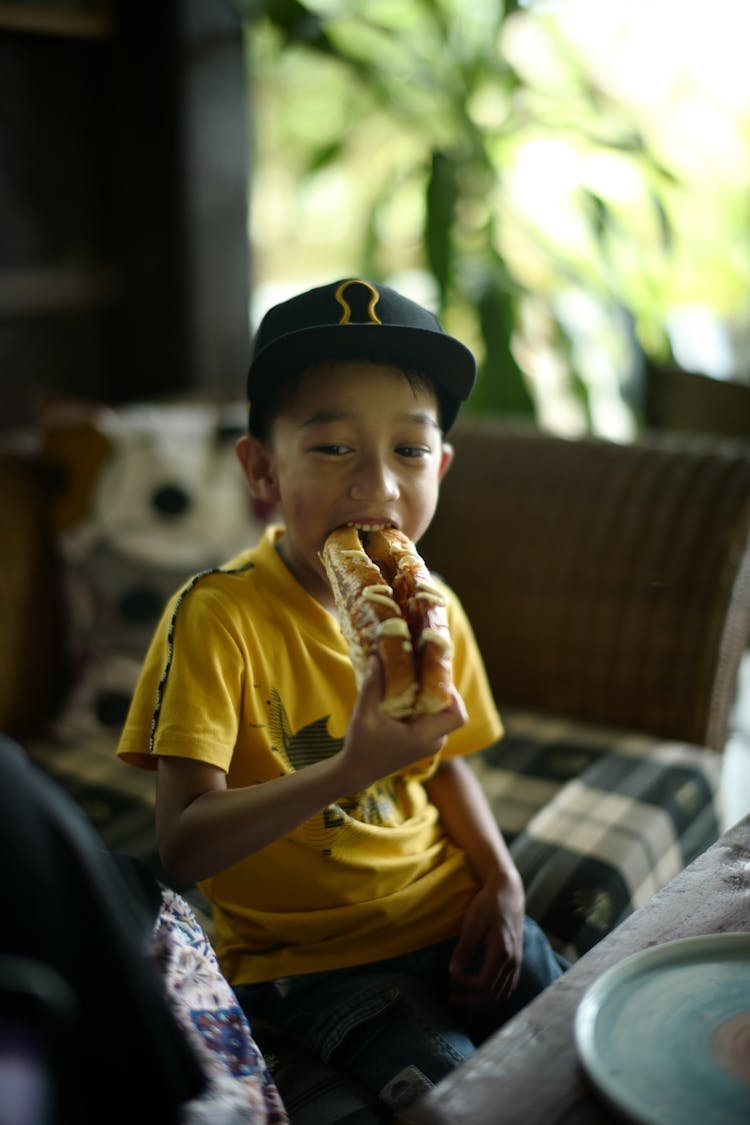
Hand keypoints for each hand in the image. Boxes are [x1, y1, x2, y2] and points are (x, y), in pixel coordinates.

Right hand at [339, 657, 466, 790]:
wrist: (357, 772)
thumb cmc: (361, 746)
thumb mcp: (364, 714)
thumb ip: (372, 685)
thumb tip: (377, 656)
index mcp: (424, 736)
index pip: (458, 716)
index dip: (454, 694)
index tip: (434, 677)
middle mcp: (433, 742)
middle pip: (452, 712)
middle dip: (442, 691)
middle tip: (423, 672)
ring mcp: (429, 745)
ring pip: (443, 716)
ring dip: (433, 698)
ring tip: (415, 680)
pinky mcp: (423, 743)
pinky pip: (434, 721)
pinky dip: (426, 707)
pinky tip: (408, 695)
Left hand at [448, 869, 524, 1009]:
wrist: (509, 892)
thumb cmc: (489, 904)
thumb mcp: (473, 922)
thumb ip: (464, 948)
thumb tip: (452, 971)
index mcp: (502, 953)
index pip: (484, 983)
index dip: (466, 986)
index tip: (452, 978)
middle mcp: (513, 962)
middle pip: (494, 995)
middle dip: (472, 1002)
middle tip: (452, 1000)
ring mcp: (517, 963)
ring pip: (503, 995)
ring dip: (483, 1005)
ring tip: (466, 1010)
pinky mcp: (517, 961)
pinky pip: (508, 987)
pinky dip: (495, 997)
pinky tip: (483, 999)